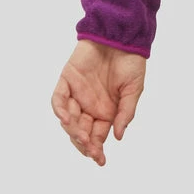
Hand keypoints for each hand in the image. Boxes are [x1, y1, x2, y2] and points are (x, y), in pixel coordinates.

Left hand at [51, 39, 146, 165]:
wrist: (123, 34)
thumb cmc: (131, 60)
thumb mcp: (134, 88)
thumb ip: (126, 112)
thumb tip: (118, 137)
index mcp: (106, 110)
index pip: (97, 136)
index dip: (96, 149)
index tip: (100, 159)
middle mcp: (89, 105)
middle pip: (80, 132)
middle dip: (84, 143)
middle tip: (91, 149)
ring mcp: (76, 93)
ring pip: (68, 119)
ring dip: (73, 130)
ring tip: (82, 136)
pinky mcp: (67, 79)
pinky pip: (58, 99)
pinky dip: (60, 109)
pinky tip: (67, 118)